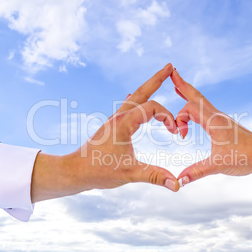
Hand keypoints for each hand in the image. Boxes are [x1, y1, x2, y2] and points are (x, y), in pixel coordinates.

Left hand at [31, 64, 179, 202]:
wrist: (75, 171)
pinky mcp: (112, 125)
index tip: (175, 132)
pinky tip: (134, 97)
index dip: (168, 117)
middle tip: (170, 66)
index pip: (153, 107)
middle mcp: (119, 116)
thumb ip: (154, 176)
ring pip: (135, 97)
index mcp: (124, 122)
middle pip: (142, 91)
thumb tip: (177, 185)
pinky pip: (128, 106)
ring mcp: (115, 119)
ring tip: (158, 78)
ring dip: (148, 87)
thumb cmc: (98, 171)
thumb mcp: (129, 173)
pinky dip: (138, 98)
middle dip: (157, 79)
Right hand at [171, 69, 251, 185]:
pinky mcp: (225, 124)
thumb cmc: (245, 157)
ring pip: (202, 101)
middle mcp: (217, 116)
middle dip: (182, 84)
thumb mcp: (218, 165)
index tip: (181, 136)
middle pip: (196, 95)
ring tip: (178, 87)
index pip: (189, 109)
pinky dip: (196, 104)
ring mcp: (221, 119)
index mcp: (214, 121)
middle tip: (171, 71)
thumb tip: (178, 181)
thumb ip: (196, 172)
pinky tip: (194, 110)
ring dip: (189, 94)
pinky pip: (206, 109)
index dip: (180, 119)